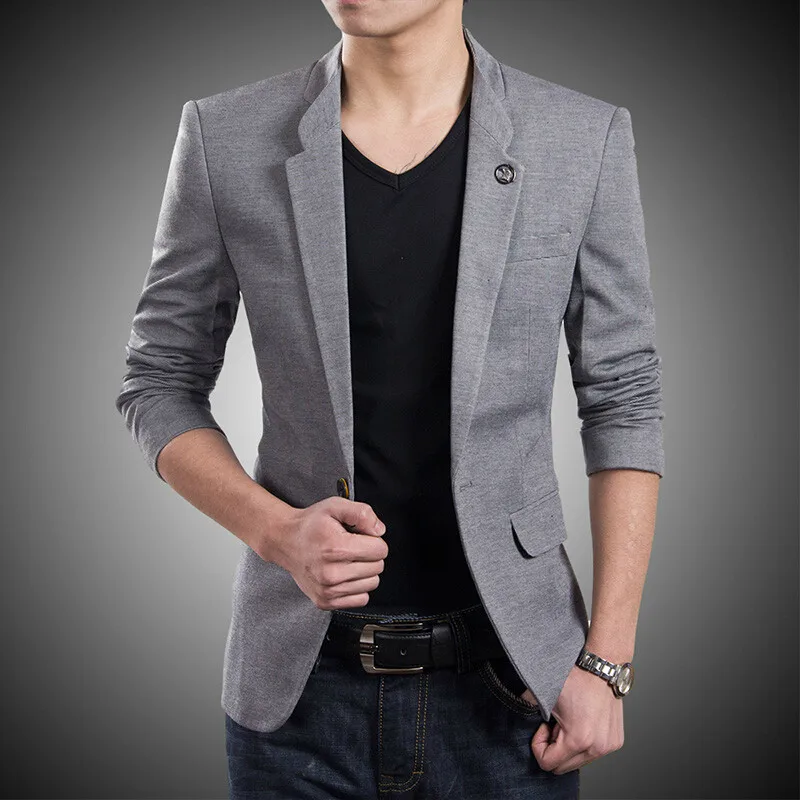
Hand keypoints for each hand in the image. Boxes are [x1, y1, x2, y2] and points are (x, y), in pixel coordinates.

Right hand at [268, 496, 388, 609]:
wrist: (285, 541)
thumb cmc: (310, 525)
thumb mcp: (335, 506)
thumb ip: (362, 513)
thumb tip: (379, 530)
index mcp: (336, 548)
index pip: (380, 550)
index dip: (374, 540)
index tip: (360, 537)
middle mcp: (331, 573)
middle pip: (378, 567)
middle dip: (369, 555)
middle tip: (351, 547)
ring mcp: (328, 590)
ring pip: (372, 583)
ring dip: (364, 571)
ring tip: (347, 560)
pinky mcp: (325, 601)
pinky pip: (361, 599)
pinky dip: (357, 587)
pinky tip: (344, 574)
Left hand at [527, 664, 623, 773]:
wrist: (601, 667)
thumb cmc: (576, 678)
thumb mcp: (544, 693)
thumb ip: (525, 705)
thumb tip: (514, 708)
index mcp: (577, 739)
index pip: (548, 764)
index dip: (539, 745)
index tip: (543, 725)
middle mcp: (596, 747)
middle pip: (563, 767)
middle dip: (553, 747)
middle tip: (554, 724)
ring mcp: (608, 746)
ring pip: (577, 761)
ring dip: (568, 746)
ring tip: (568, 722)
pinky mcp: (615, 742)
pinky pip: (592, 753)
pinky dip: (582, 743)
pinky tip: (581, 722)